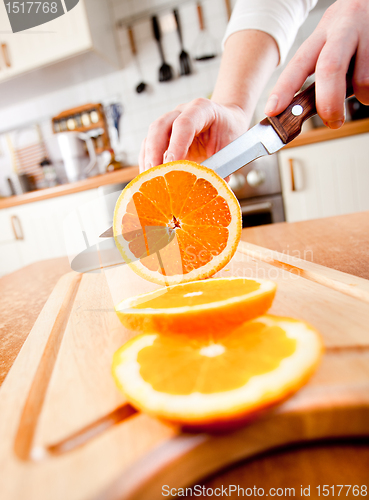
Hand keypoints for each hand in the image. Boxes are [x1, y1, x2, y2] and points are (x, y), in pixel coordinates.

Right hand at [139, 99, 250, 172]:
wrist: (227, 121)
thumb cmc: (229, 133)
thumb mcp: (231, 148)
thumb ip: (220, 167)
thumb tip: (207, 191)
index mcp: (202, 109)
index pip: (184, 124)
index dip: (176, 146)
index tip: (171, 166)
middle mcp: (182, 112)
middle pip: (159, 127)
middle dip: (154, 153)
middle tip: (155, 176)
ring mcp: (169, 122)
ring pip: (150, 137)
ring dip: (147, 160)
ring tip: (149, 183)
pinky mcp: (162, 135)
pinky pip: (148, 147)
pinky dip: (147, 163)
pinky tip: (149, 180)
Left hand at [265, 0, 368, 128]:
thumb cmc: (354, 28)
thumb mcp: (331, 40)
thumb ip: (321, 69)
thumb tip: (308, 108)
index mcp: (321, 34)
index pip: (298, 63)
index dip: (284, 89)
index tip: (273, 110)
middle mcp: (342, 30)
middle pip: (329, 69)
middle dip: (328, 101)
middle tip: (333, 121)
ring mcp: (366, 33)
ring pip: (362, 79)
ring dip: (363, 95)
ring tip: (364, 92)